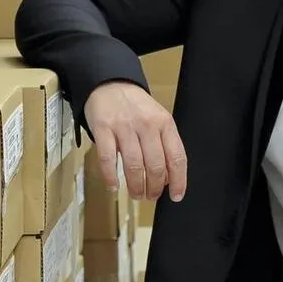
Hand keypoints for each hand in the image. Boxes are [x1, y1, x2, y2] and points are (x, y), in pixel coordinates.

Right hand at [84, 81, 187, 201]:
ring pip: (134, 165)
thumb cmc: (137, 107)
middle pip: (156, 165)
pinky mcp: (103, 129)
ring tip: (137, 195)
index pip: (177, 157)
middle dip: (155, 187)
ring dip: (136, 186)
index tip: (177, 196)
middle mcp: (147, 125)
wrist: (111, 84)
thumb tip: (170, 176)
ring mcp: (125, 127)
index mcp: (165, 124)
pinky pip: (107, 159)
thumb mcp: (158, 119)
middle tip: (151, 197)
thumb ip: (164, 144)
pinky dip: (111, 177)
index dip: (179, 180)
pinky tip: (114, 186)